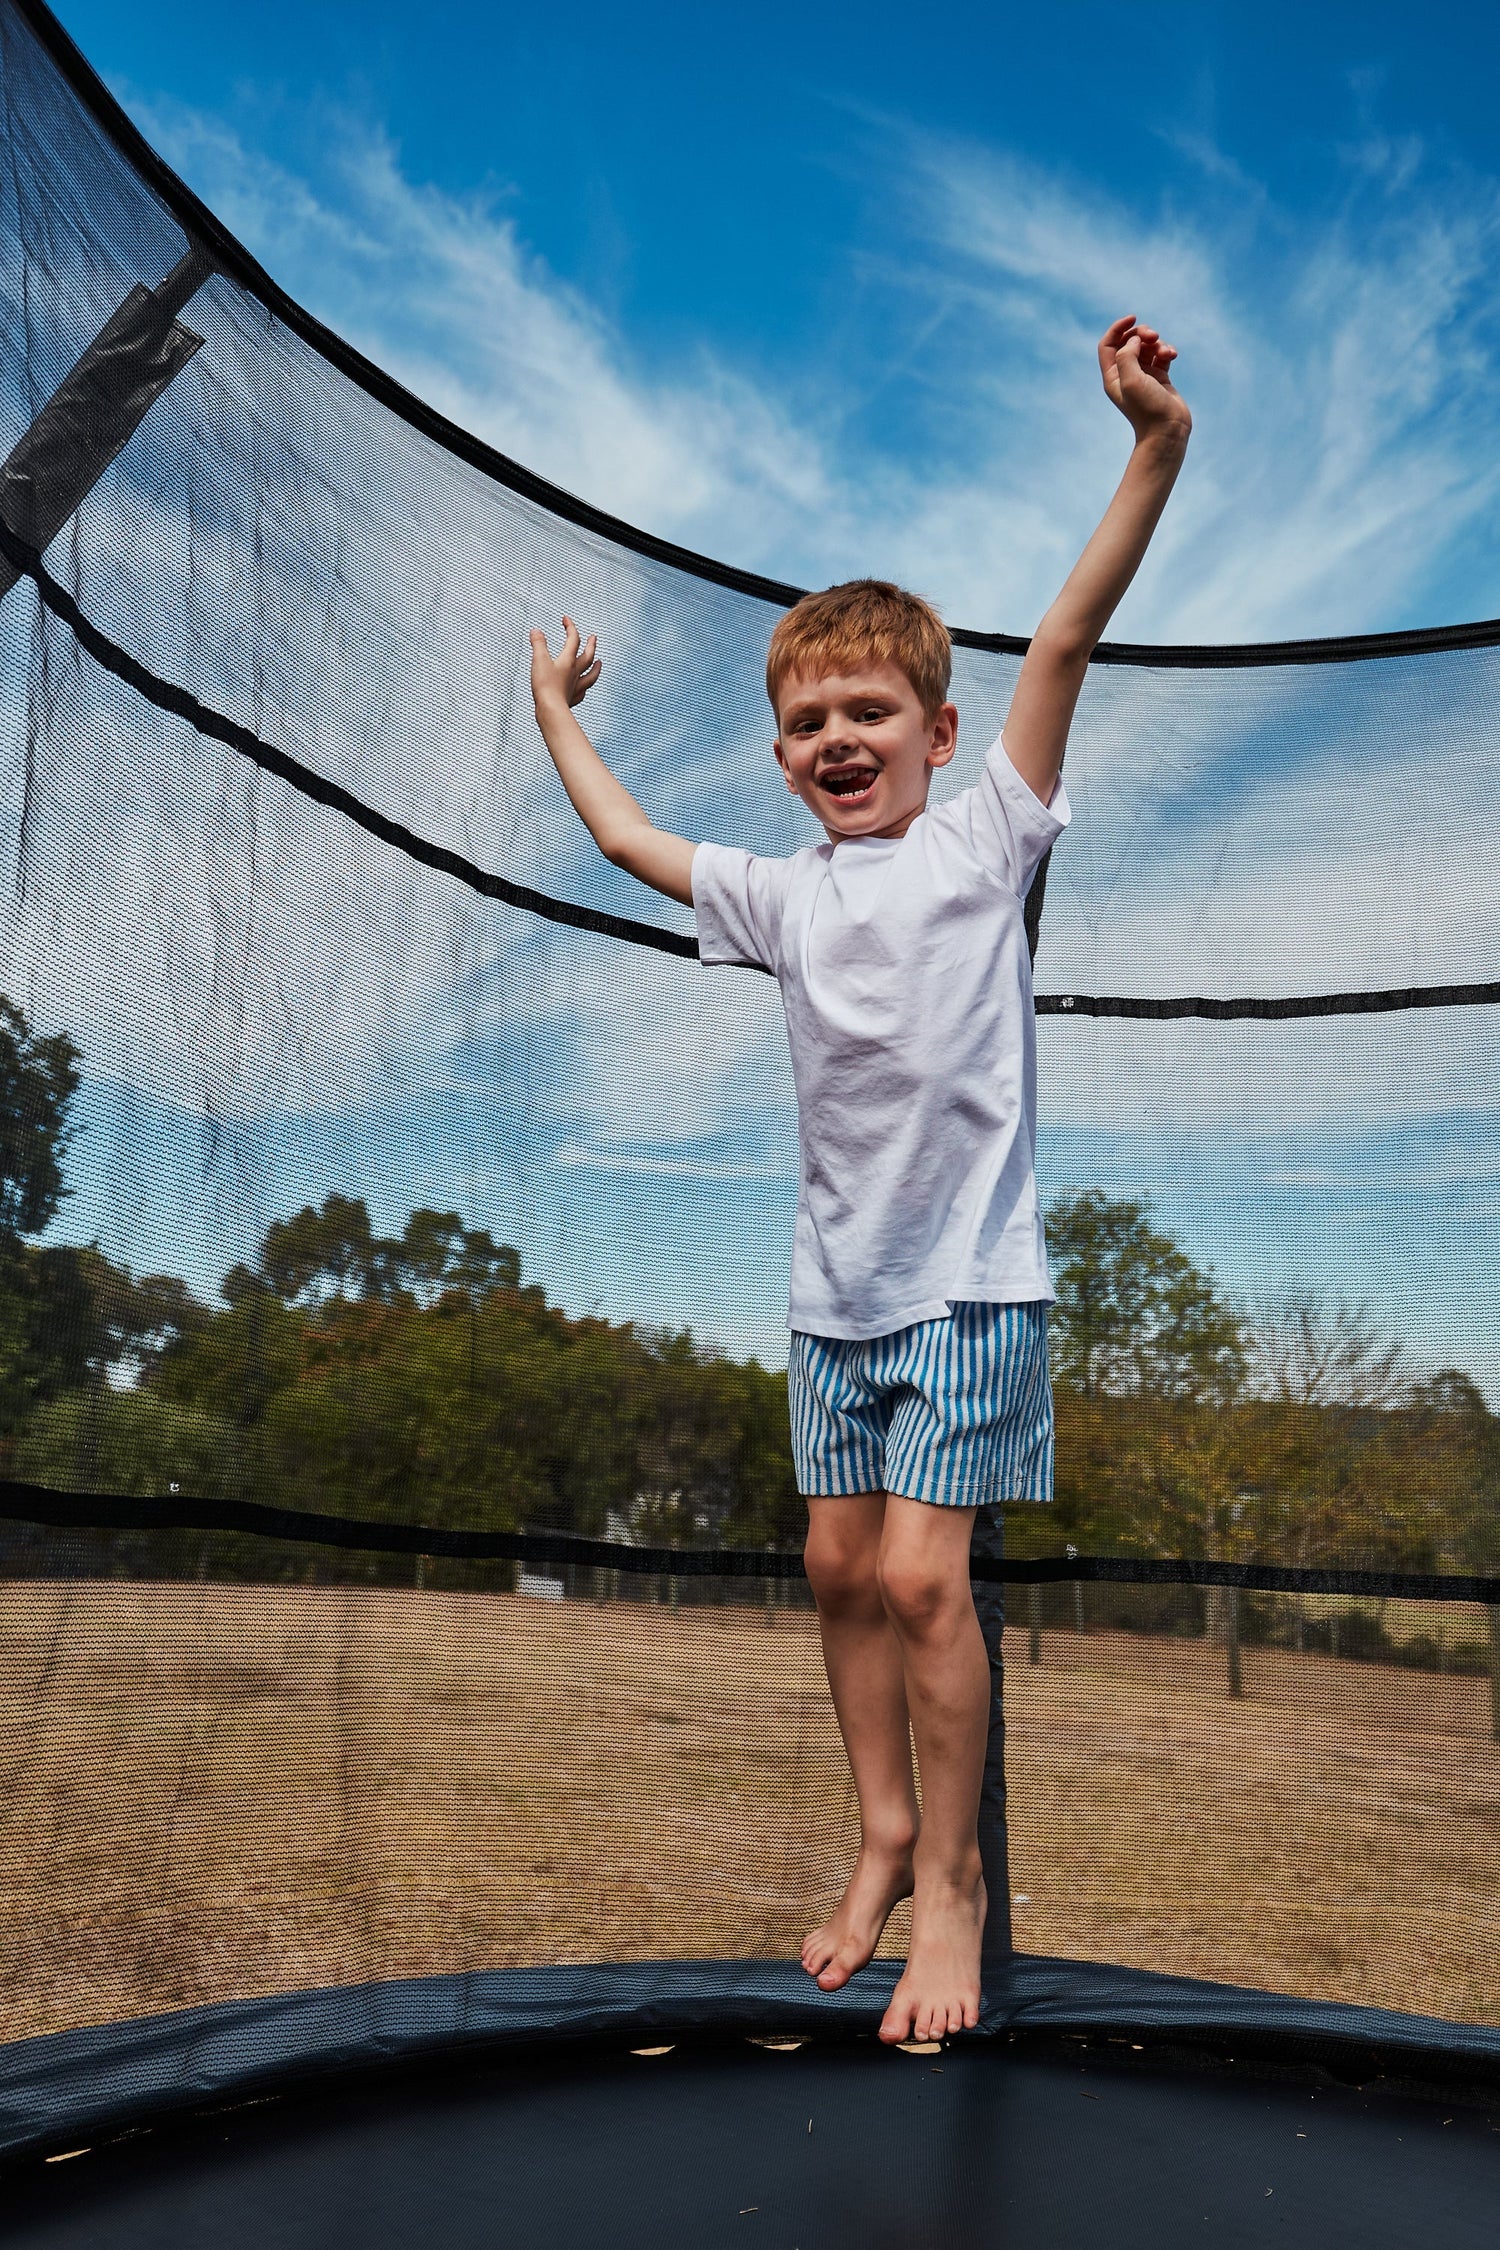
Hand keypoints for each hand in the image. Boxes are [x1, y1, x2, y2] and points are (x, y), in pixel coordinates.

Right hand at [529, 616, 600, 711]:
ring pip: (591, 674)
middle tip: (594, 637)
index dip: (570, 627)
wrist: (550, 710)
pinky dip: (584, 687)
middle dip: (591, 644)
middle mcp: (575, 672)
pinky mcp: (572, 698)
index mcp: (568, 660)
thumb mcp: (539, 660)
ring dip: (596, 667)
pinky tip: (584, 689)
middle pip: (588, 655)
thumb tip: (536, 631)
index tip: (566, 619)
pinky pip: (582, 691)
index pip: (573, 639)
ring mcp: (576, 686)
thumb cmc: (545, 686)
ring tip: (600, 662)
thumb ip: (538, 644)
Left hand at [1098, 315, 1190, 444]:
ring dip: (1158, 343)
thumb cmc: (1147, 408)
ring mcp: (1143, 375)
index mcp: (1113, 376)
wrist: (1167, 431)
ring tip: (1167, 352)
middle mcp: (1126, 374)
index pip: (1108, 345)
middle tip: (1153, 336)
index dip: (1118, 328)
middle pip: (1129, 341)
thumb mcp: (1130, 379)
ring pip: (1147, 346)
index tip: (1133, 318)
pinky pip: (1161, 355)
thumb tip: (1134, 339)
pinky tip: (1172, 356)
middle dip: (1142, 333)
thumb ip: (1127, 354)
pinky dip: (1167, 351)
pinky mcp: (1159, 377)